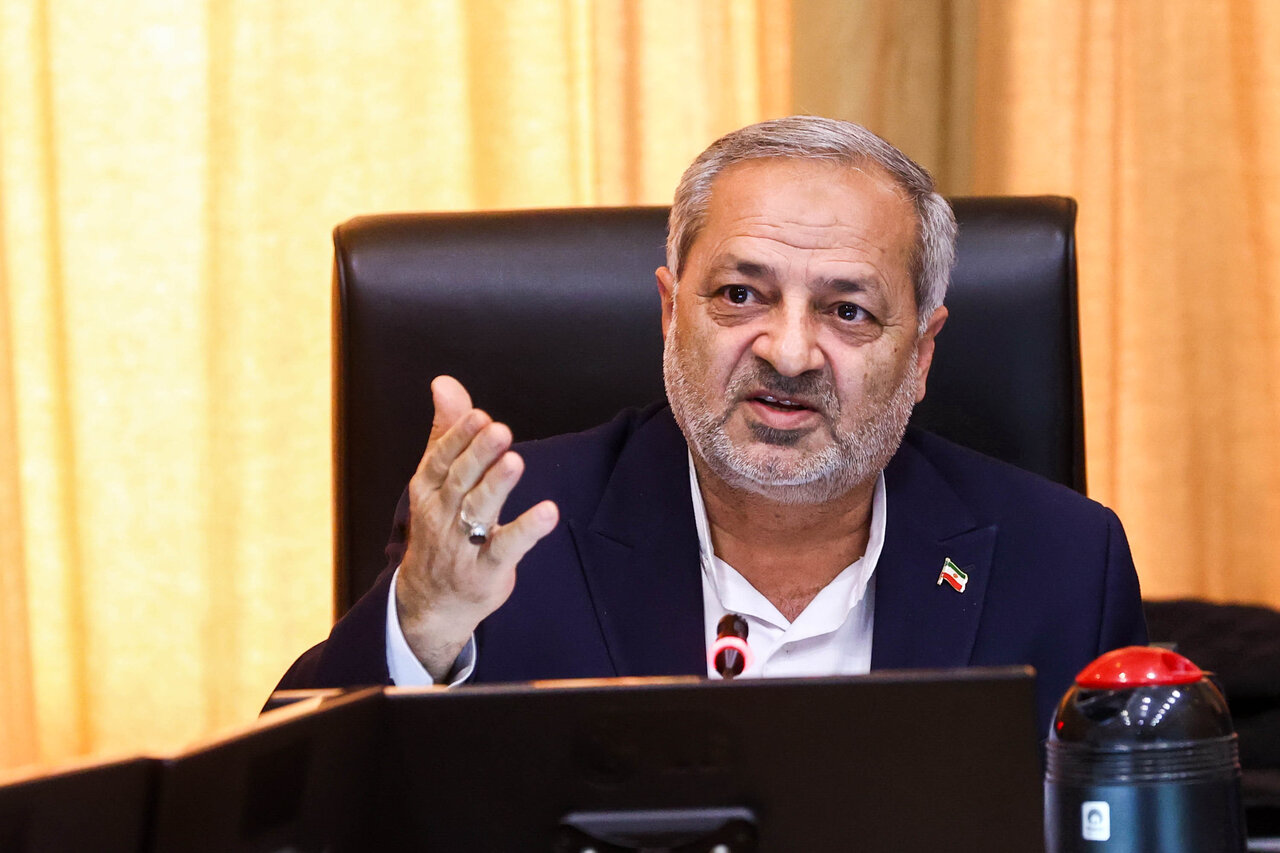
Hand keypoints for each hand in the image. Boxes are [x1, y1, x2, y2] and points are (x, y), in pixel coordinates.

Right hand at [394, 375, 558, 679]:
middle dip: (479, 455)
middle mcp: (442, 515)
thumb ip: (446, 430)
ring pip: (478, 512)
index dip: (458, 437)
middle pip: (460, 481)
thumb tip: (444, 383)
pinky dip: (527, 530)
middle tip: (500, 430)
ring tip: (515, 462)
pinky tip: (548, 512)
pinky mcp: (487, 569)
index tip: (479, 415)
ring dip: (497, 486)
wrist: (431, 600)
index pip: (440, 459)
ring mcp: (463, 545)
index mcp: (428, 489)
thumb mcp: (437, 480)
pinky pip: (507, 548)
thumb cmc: (440, 528)